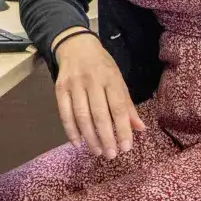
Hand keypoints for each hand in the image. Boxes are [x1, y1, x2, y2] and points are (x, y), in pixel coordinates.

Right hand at [51, 29, 145, 158]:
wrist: (76, 46)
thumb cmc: (102, 66)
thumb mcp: (118, 80)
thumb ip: (127, 105)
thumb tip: (140, 129)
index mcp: (111, 78)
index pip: (118, 107)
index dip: (123, 128)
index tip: (126, 147)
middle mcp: (92, 81)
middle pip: (99, 114)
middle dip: (106, 137)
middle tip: (111, 155)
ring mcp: (74, 85)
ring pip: (81, 116)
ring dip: (89, 137)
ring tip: (97, 152)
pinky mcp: (60, 89)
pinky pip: (64, 113)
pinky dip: (71, 130)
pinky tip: (78, 143)